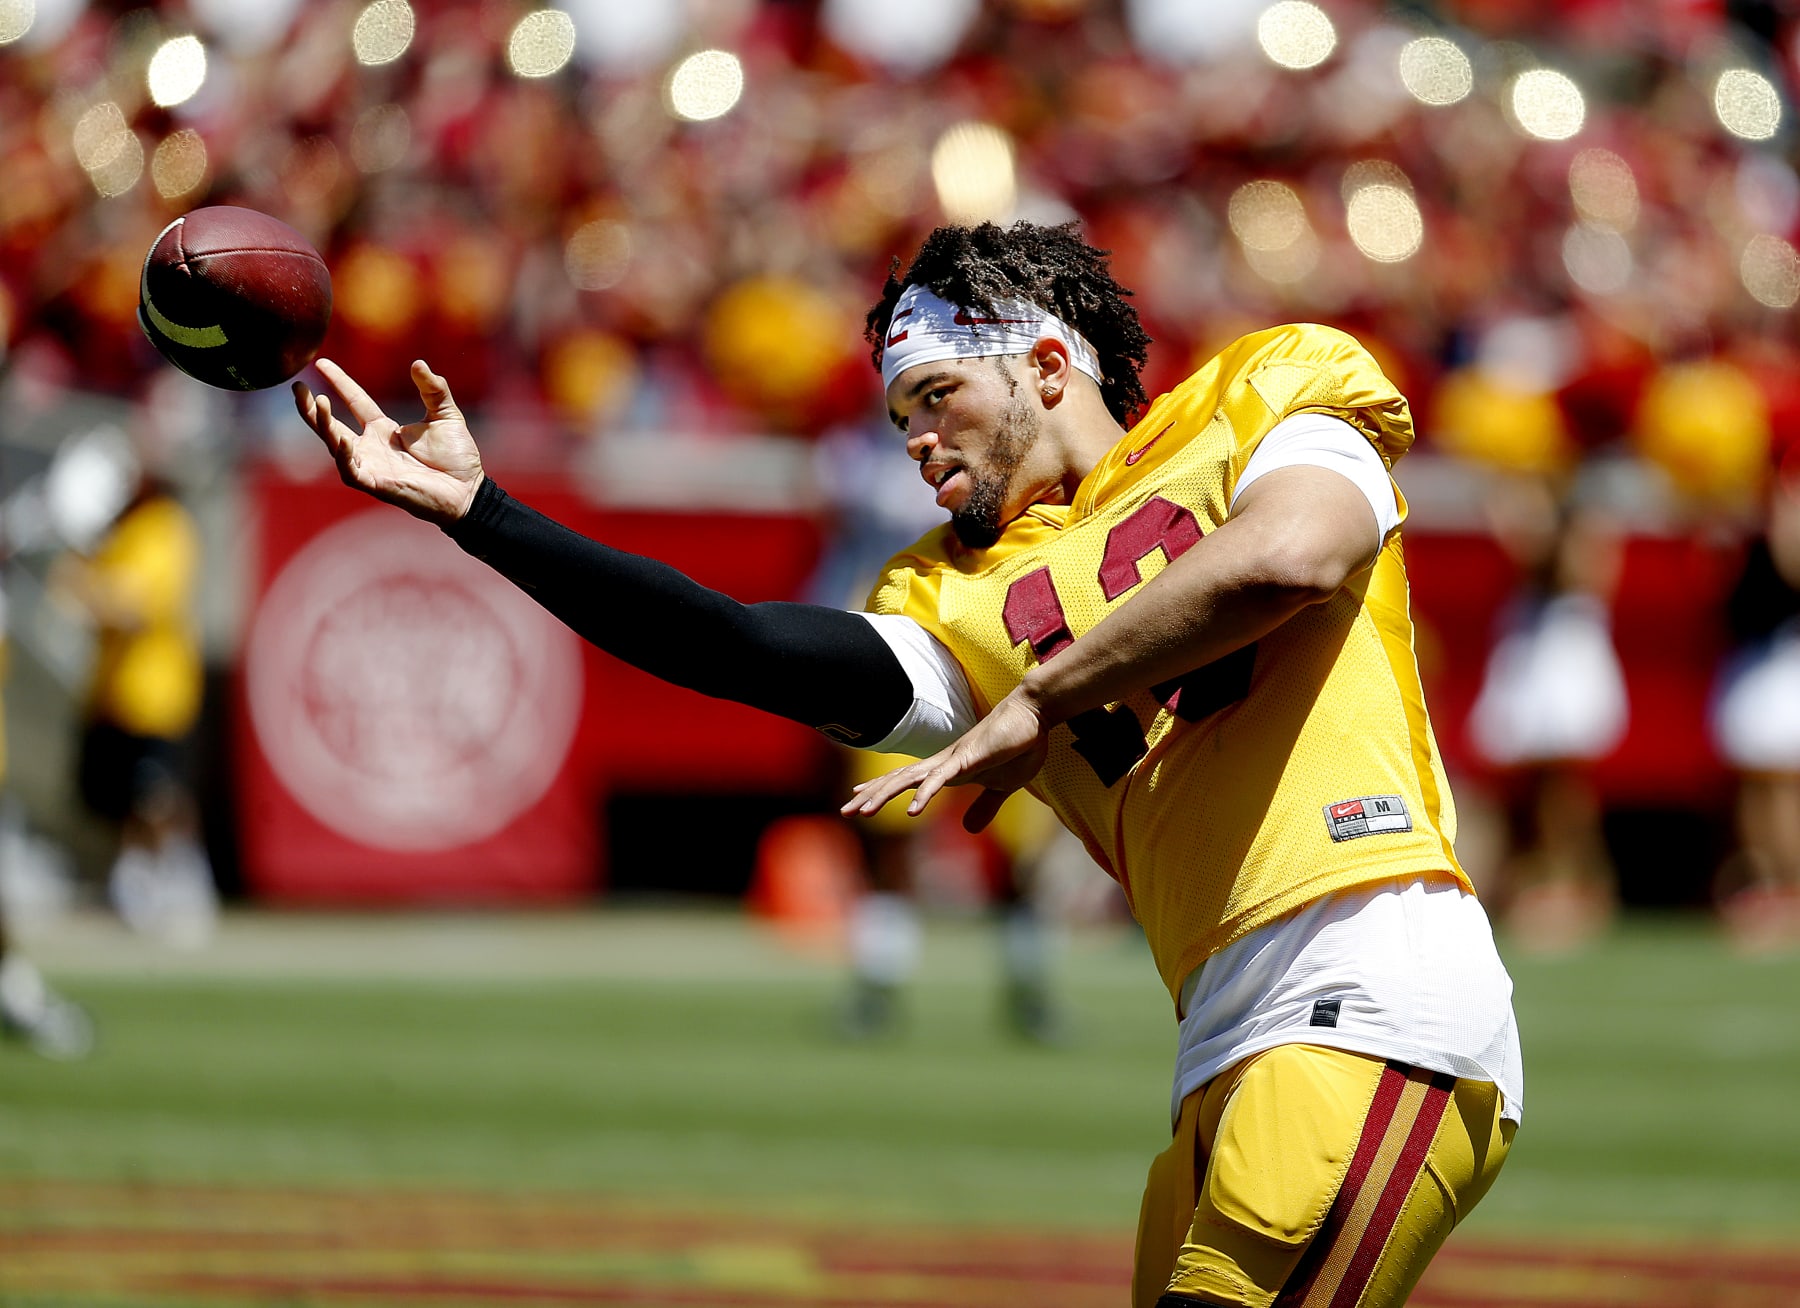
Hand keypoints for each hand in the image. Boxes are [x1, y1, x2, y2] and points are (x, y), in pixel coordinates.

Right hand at [293, 358, 483, 525]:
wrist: (468, 490)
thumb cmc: (457, 458)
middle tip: (297, 387)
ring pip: (335, 446)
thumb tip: (418, 363)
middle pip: (331, 426)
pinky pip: (351, 471)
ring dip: (323, 426)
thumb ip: (434, 390)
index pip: (355, 401)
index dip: (339, 382)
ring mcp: (372, 466)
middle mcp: (371, 447)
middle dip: (311, 409)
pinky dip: (343, 456)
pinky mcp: (377, 485)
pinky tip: (340, 439)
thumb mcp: (445, 415)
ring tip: (317, 403)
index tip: (320, 363)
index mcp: (384, 430)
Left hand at [839, 687, 1051, 832]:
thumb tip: (968, 829)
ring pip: (909, 780)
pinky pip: (940, 780)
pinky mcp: (967, 759)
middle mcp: (942, 762)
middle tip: (845, 812)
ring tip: (862, 811)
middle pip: (898, 780)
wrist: (1034, 716)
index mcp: (948, 769)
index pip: (906, 781)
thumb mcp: (1002, 787)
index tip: (858, 799)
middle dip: (871, 796)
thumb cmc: (1018, 745)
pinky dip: (924, 795)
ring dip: (884, 795)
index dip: (882, 789)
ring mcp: (952, 759)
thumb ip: (984, 806)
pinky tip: (912, 812)